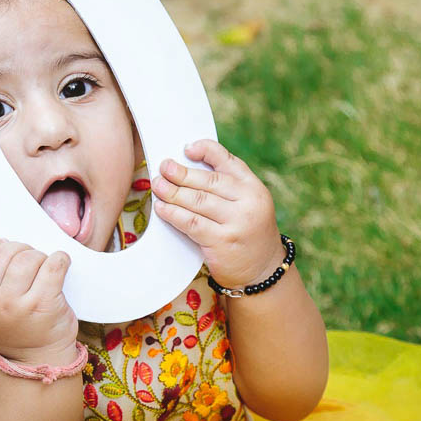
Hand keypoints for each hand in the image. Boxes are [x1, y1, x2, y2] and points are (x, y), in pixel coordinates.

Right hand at [0, 238, 78, 365]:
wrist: (39, 361)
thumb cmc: (17, 327)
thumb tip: (5, 242)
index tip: (4, 248)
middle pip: (3, 252)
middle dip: (20, 249)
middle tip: (30, 260)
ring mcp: (17, 304)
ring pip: (27, 257)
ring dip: (39, 256)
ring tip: (44, 267)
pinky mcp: (43, 304)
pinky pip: (53, 265)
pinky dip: (60, 259)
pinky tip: (61, 264)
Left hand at [151, 139, 283, 288]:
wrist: (262, 271)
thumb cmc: (247, 232)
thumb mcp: (247, 204)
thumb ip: (226, 187)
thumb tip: (187, 167)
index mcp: (254, 187)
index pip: (228, 161)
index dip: (206, 150)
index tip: (187, 149)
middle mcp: (249, 202)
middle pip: (208, 181)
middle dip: (181, 173)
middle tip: (163, 168)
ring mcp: (237, 222)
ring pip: (197, 201)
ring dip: (172, 192)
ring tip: (158, 185)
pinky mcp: (222, 241)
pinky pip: (191, 223)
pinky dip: (173, 214)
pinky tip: (162, 209)